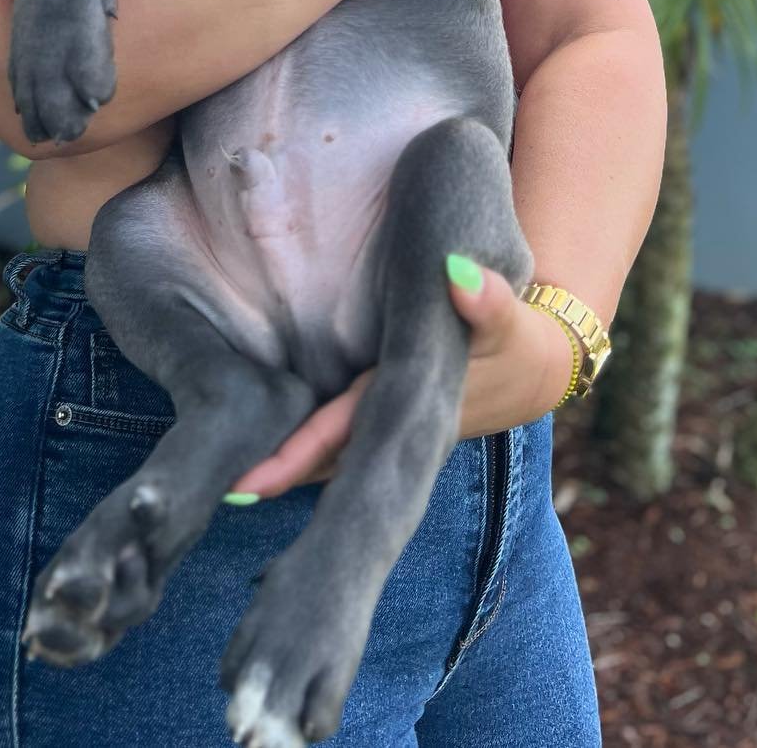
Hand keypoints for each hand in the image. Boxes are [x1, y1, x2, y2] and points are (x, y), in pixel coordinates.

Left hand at [225, 261, 559, 497]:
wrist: (536, 368)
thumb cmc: (516, 340)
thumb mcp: (508, 318)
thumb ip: (488, 300)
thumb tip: (458, 274)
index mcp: (413, 411)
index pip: (345, 434)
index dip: (297, 454)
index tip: (246, 480)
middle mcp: (394, 431)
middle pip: (326, 460)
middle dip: (276, 472)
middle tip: (220, 484)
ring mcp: (388, 431)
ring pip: (328, 456)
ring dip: (286, 463)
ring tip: (226, 475)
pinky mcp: (384, 419)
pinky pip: (337, 436)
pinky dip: (305, 444)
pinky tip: (264, 445)